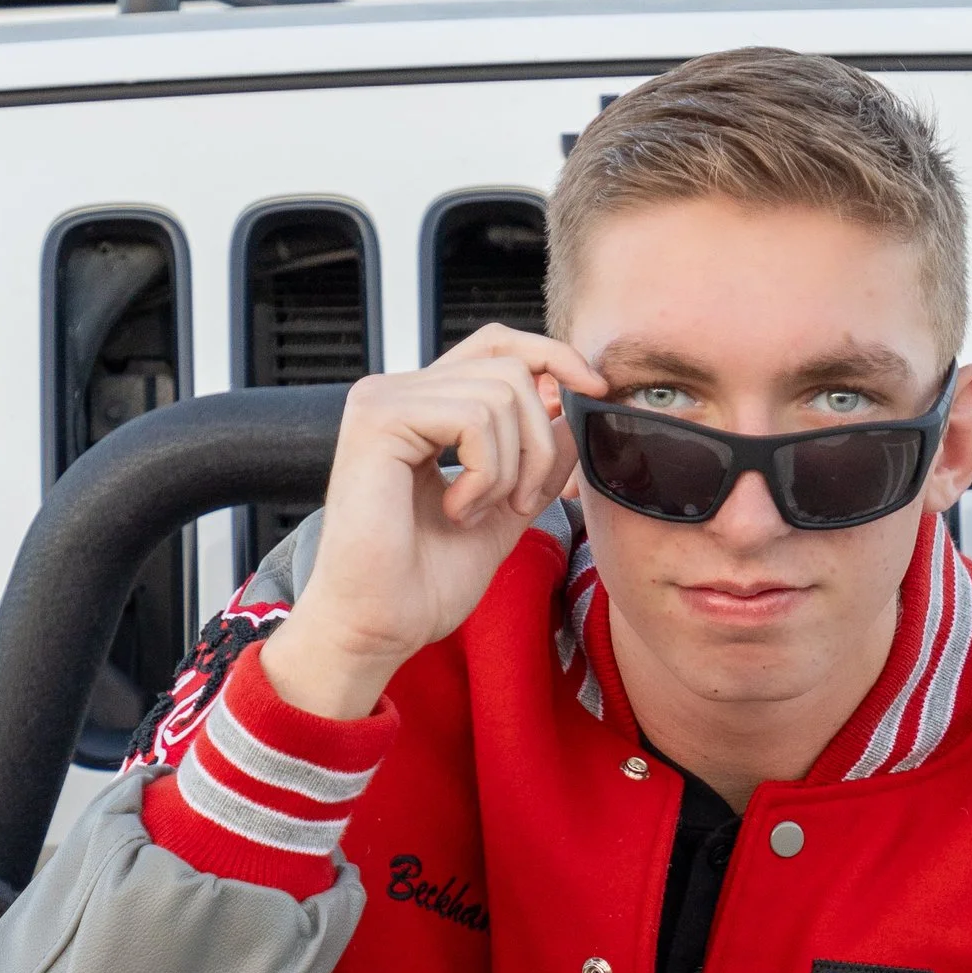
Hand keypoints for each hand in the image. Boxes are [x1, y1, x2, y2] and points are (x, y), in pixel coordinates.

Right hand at [261, 327, 603, 720]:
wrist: (378, 626)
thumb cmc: (422, 583)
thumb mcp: (503, 508)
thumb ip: (536, 459)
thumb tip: (571, 410)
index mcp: (421, 407)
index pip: (495, 345)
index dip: (551, 355)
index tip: (593, 389)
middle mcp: (396, 392)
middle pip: (510, 368)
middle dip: (540, 440)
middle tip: (521, 503)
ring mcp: (382, 400)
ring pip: (501, 393)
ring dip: (512, 466)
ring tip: (477, 513)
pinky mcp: (378, 418)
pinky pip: (474, 418)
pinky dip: (485, 472)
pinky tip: (456, 510)